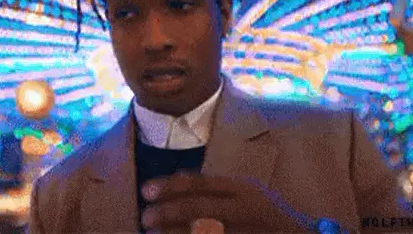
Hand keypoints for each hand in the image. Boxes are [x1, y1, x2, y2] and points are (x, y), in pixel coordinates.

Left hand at [140, 172, 312, 233]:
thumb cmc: (267, 216)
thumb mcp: (247, 194)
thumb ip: (216, 190)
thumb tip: (174, 185)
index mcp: (241, 189)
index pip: (200, 183)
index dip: (170, 186)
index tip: (146, 191)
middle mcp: (242, 209)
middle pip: (198, 207)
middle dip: (167, 212)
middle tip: (145, 217)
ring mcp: (243, 232)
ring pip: (201, 232)